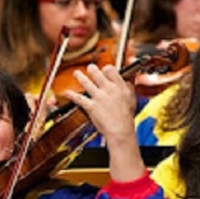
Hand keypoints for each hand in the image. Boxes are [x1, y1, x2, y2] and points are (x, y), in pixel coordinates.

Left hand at [62, 64, 144, 181]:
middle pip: (96, 73)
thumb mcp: (132, 97)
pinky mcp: (91, 106)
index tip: (104, 69)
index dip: (106, 68)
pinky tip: (67, 92)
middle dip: (91, 69)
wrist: (120, 130)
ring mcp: (98, 97)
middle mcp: (108, 89)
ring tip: (76, 73)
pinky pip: (79, 98)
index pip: (110, 69)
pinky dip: (71, 95)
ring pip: (86, 83)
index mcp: (119, 86)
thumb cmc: (126, 117)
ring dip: (80, 76)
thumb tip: (129, 78)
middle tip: (89, 68)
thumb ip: (129, 86)